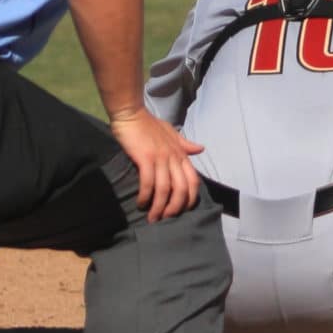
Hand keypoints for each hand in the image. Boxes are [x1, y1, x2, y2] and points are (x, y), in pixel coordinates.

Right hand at [110, 107, 203, 221]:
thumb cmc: (149, 124)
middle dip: (175, 208)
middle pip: (181, 189)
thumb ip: (185, 144)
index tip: (183, 210)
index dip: (191, 198)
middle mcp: (173, 157)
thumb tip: (201, 149)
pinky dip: (145, 196)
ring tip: (152, 218)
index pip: (193, 180)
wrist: (131, 113)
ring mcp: (160, 157)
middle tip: (166, 219)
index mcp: (181, 153)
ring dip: (159, 207)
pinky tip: (141, 203)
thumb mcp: (171, 133)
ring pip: (165, 189)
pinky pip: (148, 182)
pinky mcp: (145, 158)